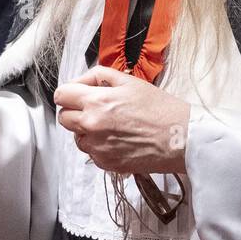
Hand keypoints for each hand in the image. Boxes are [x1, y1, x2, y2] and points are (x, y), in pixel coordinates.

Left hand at [54, 66, 189, 174]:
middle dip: (75, 111)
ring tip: (111, 125)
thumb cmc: (160, 108)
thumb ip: (99, 76)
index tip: (77, 94)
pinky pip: (91, 152)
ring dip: (86, 131)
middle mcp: (92, 125)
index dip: (69, 93)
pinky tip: (118, 139)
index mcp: (97, 101)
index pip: (61, 95)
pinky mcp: (105, 163)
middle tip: (95, 109)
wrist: (180, 137)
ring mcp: (97, 147)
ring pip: (76, 137)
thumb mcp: (129, 81)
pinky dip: (99, 146)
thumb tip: (80, 82)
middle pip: (64, 118)